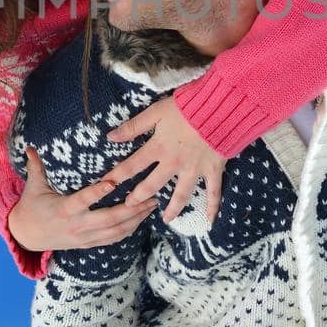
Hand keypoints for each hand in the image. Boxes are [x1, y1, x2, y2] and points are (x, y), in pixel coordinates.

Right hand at [6, 146, 156, 251]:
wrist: (27, 237)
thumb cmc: (31, 208)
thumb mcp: (33, 187)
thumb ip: (35, 167)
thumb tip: (30, 146)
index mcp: (64, 209)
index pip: (83, 200)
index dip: (97, 193)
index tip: (113, 182)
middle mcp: (77, 225)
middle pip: (108, 220)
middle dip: (131, 209)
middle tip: (149, 196)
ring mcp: (84, 237)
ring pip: (114, 232)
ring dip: (135, 220)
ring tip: (151, 206)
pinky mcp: (88, 244)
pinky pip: (112, 239)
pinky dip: (128, 230)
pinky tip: (140, 220)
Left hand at [104, 96, 227, 223]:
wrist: (220, 107)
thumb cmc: (187, 106)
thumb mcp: (156, 112)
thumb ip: (134, 126)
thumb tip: (110, 137)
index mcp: (158, 148)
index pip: (132, 165)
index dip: (117, 175)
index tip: (106, 185)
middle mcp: (174, 163)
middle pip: (153, 185)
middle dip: (139, 197)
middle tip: (129, 206)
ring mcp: (194, 169)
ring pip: (181, 194)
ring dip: (172, 208)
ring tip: (165, 219)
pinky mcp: (213, 169)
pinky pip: (213, 191)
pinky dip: (212, 206)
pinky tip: (209, 220)